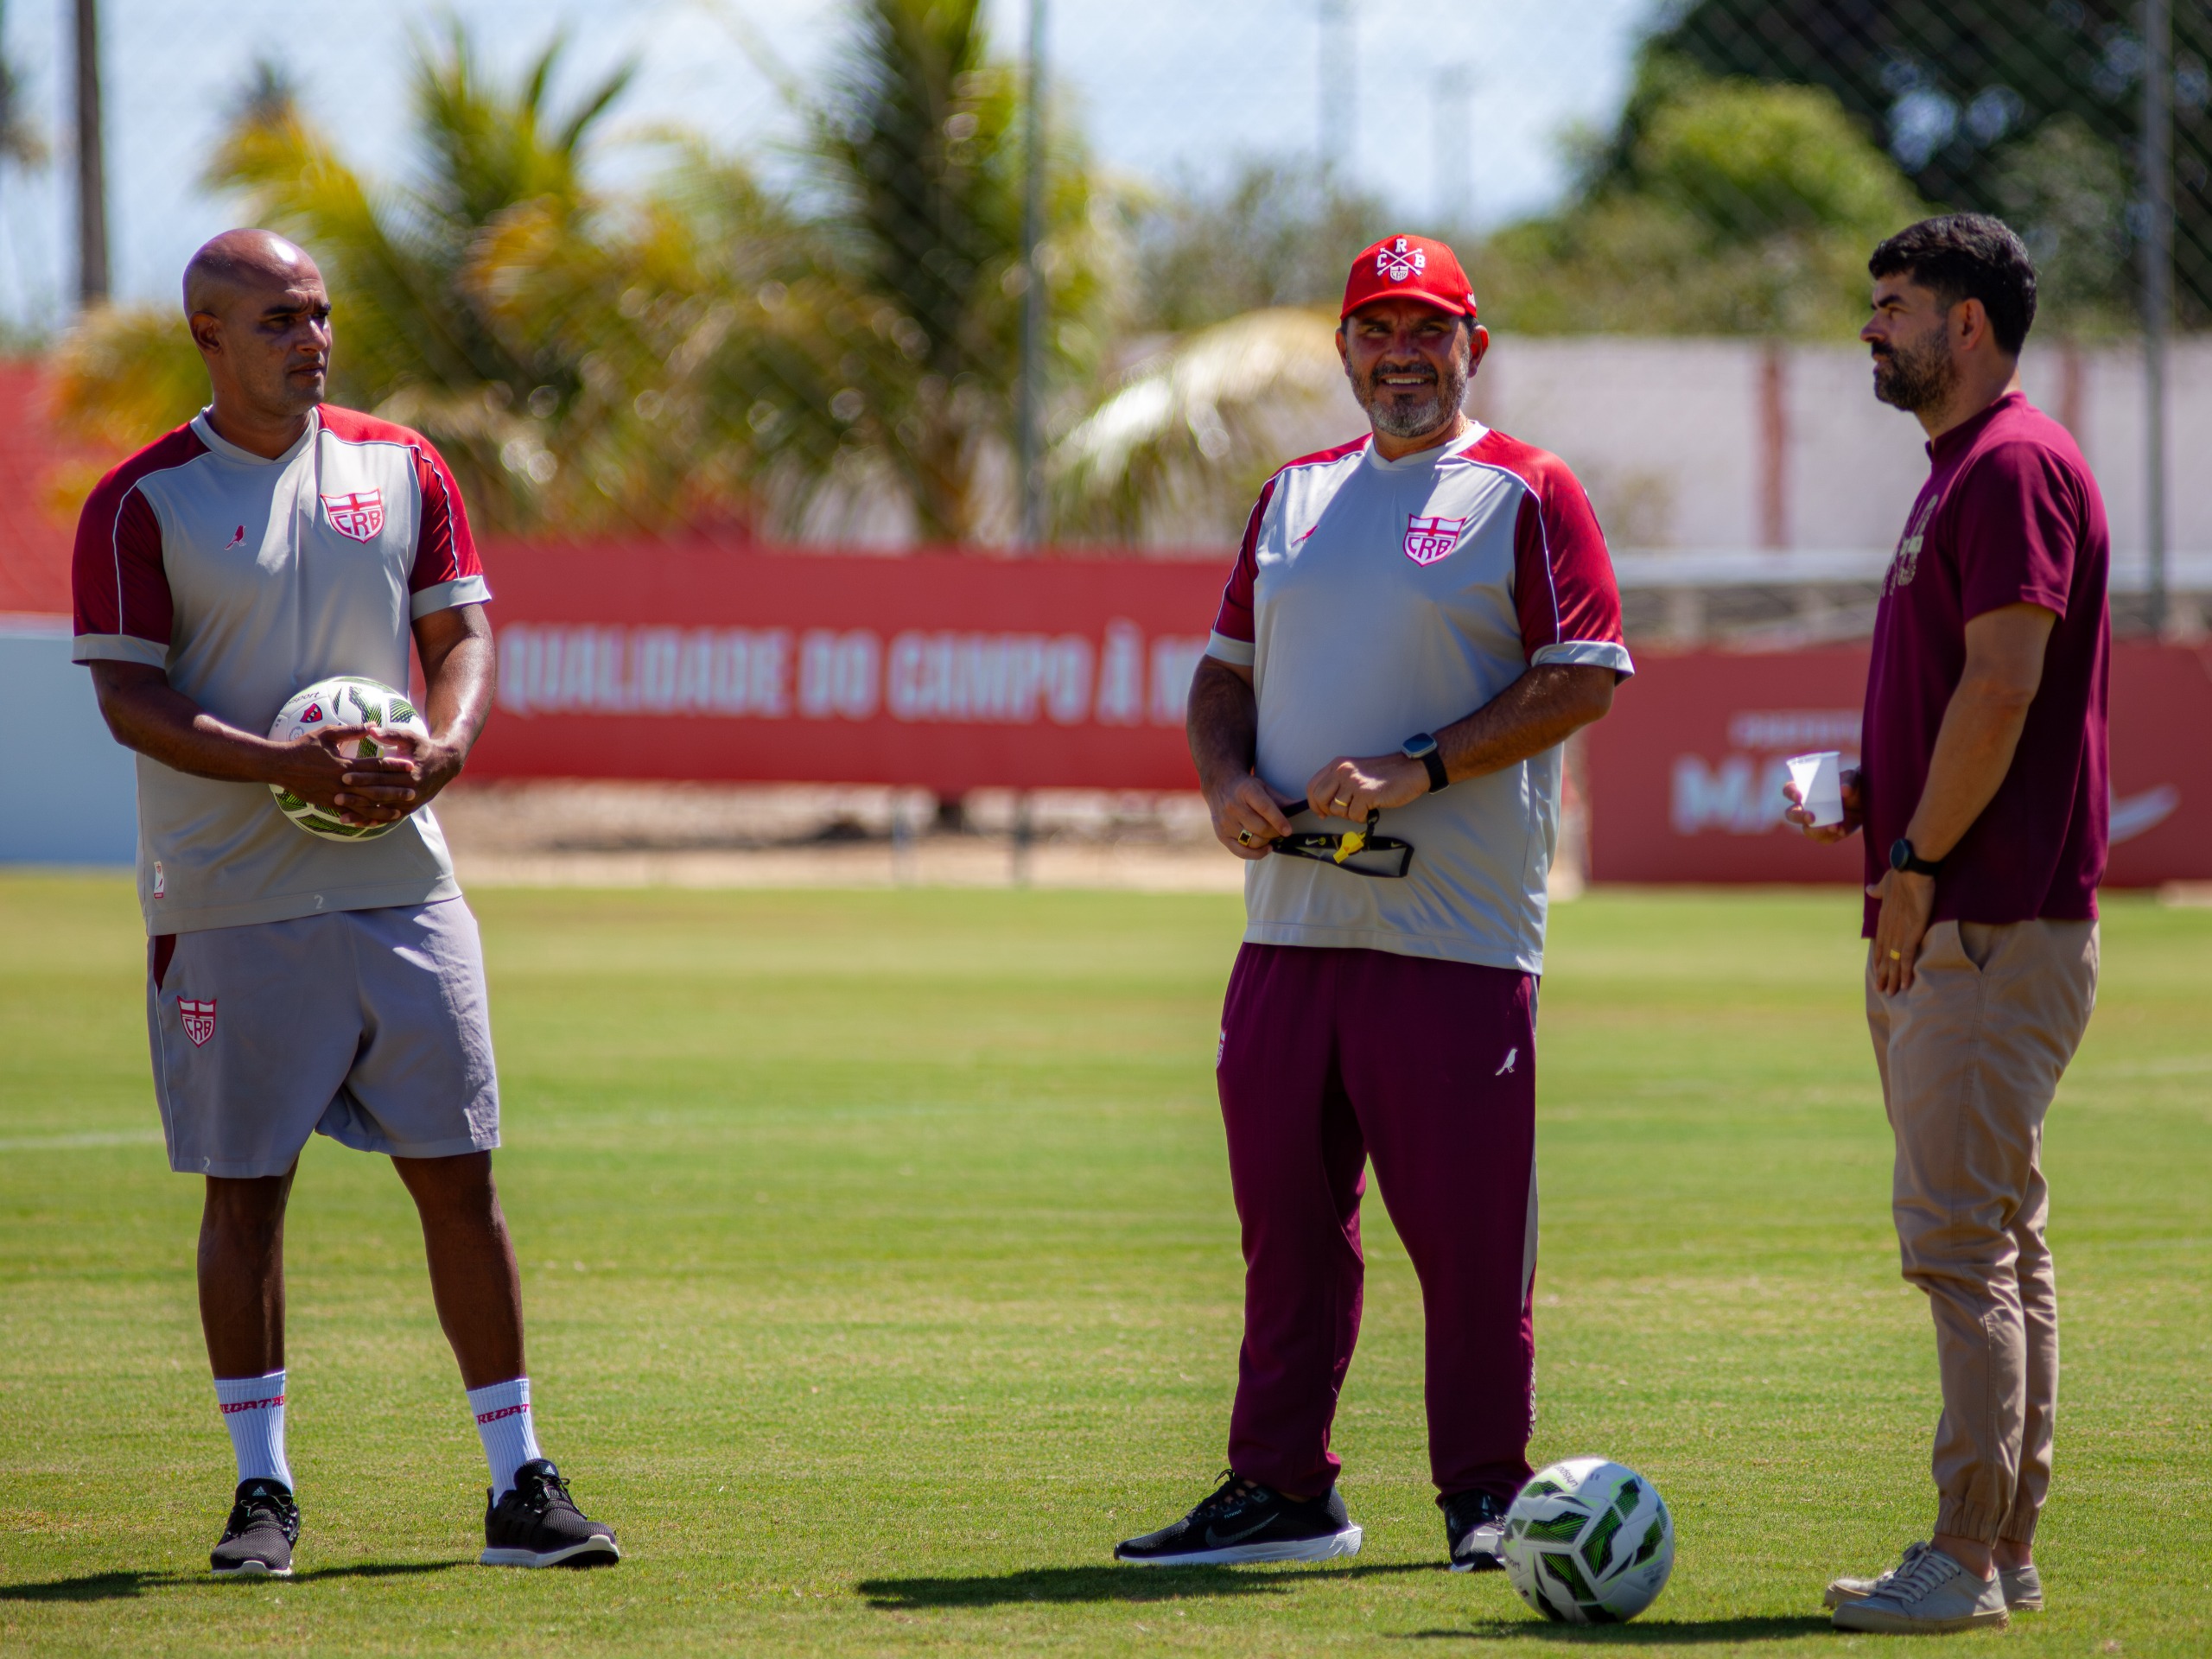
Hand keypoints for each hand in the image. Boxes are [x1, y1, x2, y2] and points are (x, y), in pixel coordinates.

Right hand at [266, 724, 420, 826]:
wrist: (279, 766)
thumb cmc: (304, 747)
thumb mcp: (327, 734)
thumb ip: (352, 731)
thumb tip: (374, 725)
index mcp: (344, 764)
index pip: (375, 765)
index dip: (394, 766)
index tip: (410, 766)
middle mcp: (341, 782)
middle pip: (373, 788)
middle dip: (394, 791)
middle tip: (413, 792)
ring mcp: (334, 795)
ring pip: (363, 805)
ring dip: (382, 809)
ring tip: (399, 812)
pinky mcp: (328, 804)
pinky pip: (349, 812)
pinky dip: (363, 817)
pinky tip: (375, 821)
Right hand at [1206, 774, 1293, 859]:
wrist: (1220, 785)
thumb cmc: (1246, 787)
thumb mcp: (1263, 787)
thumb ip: (1280, 800)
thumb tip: (1301, 807)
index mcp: (1246, 791)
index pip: (1264, 808)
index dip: (1278, 821)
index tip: (1288, 831)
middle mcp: (1233, 807)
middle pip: (1259, 828)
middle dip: (1274, 833)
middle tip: (1280, 831)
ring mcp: (1225, 822)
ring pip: (1252, 841)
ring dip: (1266, 842)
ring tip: (1271, 837)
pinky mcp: (1221, 835)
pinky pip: (1240, 852)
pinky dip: (1255, 854)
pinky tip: (1265, 849)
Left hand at [1305, 752, 1427, 820]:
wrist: (1410, 770)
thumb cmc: (1385, 774)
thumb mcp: (1356, 771)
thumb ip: (1339, 782)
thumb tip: (1326, 804)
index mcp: (1338, 765)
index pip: (1313, 786)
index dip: (1314, 803)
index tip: (1321, 813)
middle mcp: (1342, 771)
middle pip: (1320, 799)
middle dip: (1330, 811)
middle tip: (1346, 811)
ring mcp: (1353, 782)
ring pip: (1337, 810)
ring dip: (1350, 814)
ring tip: (1363, 806)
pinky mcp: (1365, 794)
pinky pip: (1354, 815)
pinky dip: (1362, 817)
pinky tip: (1371, 809)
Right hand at [1783, 766, 1864, 843]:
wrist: (1870, 802)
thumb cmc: (1856, 785)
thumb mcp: (1854, 777)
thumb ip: (1849, 781)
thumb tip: (1844, 791)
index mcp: (1806, 790)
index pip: (1789, 790)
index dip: (1790, 793)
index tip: (1799, 795)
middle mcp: (1807, 807)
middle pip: (1791, 814)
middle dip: (1798, 817)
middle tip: (1811, 817)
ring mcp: (1817, 822)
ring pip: (1806, 830)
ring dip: (1816, 831)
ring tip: (1833, 827)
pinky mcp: (1828, 833)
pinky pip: (1825, 839)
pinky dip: (1832, 836)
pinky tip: (1841, 830)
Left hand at [1867, 868, 1934, 994]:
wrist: (1910, 870)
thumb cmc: (1900, 873)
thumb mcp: (1885, 883)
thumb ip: (1878, 890)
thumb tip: (1869, 889)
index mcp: (1884, 919)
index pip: (1880, 944)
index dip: (1878, 958)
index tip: (1877, 971)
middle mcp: (1888, 928)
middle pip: (1884, 957)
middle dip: (1883, 974)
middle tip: (1881, 990)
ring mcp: (1899, 931)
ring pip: (1894, 961)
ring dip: (1893, 978)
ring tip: (1892, 993)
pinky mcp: (1911, 932)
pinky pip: (1906, 956)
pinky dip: (1906, 972)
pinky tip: (1905, 985)